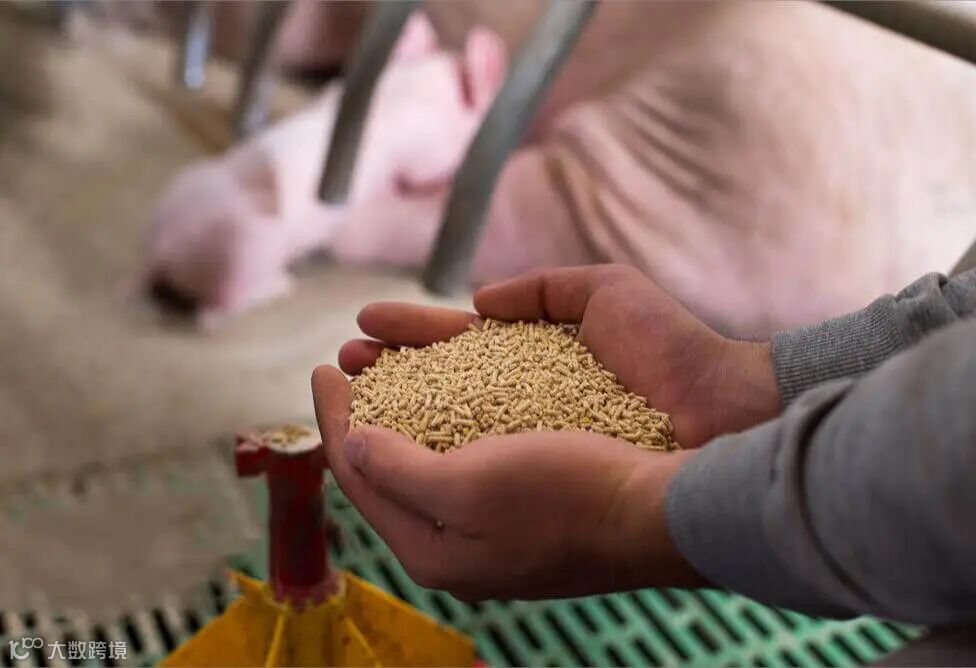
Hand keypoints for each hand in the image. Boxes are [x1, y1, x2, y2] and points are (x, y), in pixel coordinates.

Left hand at [312, 365, 705, 599]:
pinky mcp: (528, 500)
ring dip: (407, 404)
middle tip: (351, 357)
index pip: (361, 478)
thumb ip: (398, 472)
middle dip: (367, 408)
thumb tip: (352, 448)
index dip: (335, 418)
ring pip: (432, 454)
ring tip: (391, 358)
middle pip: (391, 467)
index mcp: (433, 550)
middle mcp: (458, 541)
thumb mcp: (469, 487)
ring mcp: (495, 522)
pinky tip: (455, 388)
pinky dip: (452, 415)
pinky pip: (472, 451)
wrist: (663, 510)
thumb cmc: (567, 496)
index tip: (323, 368)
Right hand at [339, 264, 780, 447]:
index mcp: (537, 362)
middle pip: (440, 385)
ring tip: (344, 381)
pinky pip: (468, 460)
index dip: (413, 334)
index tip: (366, 323)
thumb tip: (479, 304)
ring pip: (443, 422)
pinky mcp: (533, 477)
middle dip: (389, 368)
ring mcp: (527, 445)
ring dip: (391, 402)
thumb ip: (541, 288)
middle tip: (343, 357)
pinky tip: (384, 435)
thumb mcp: (601, 293)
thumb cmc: (672, 351)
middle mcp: (524, 407)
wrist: (718, 414)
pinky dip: (424, 445)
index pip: (460, 346)